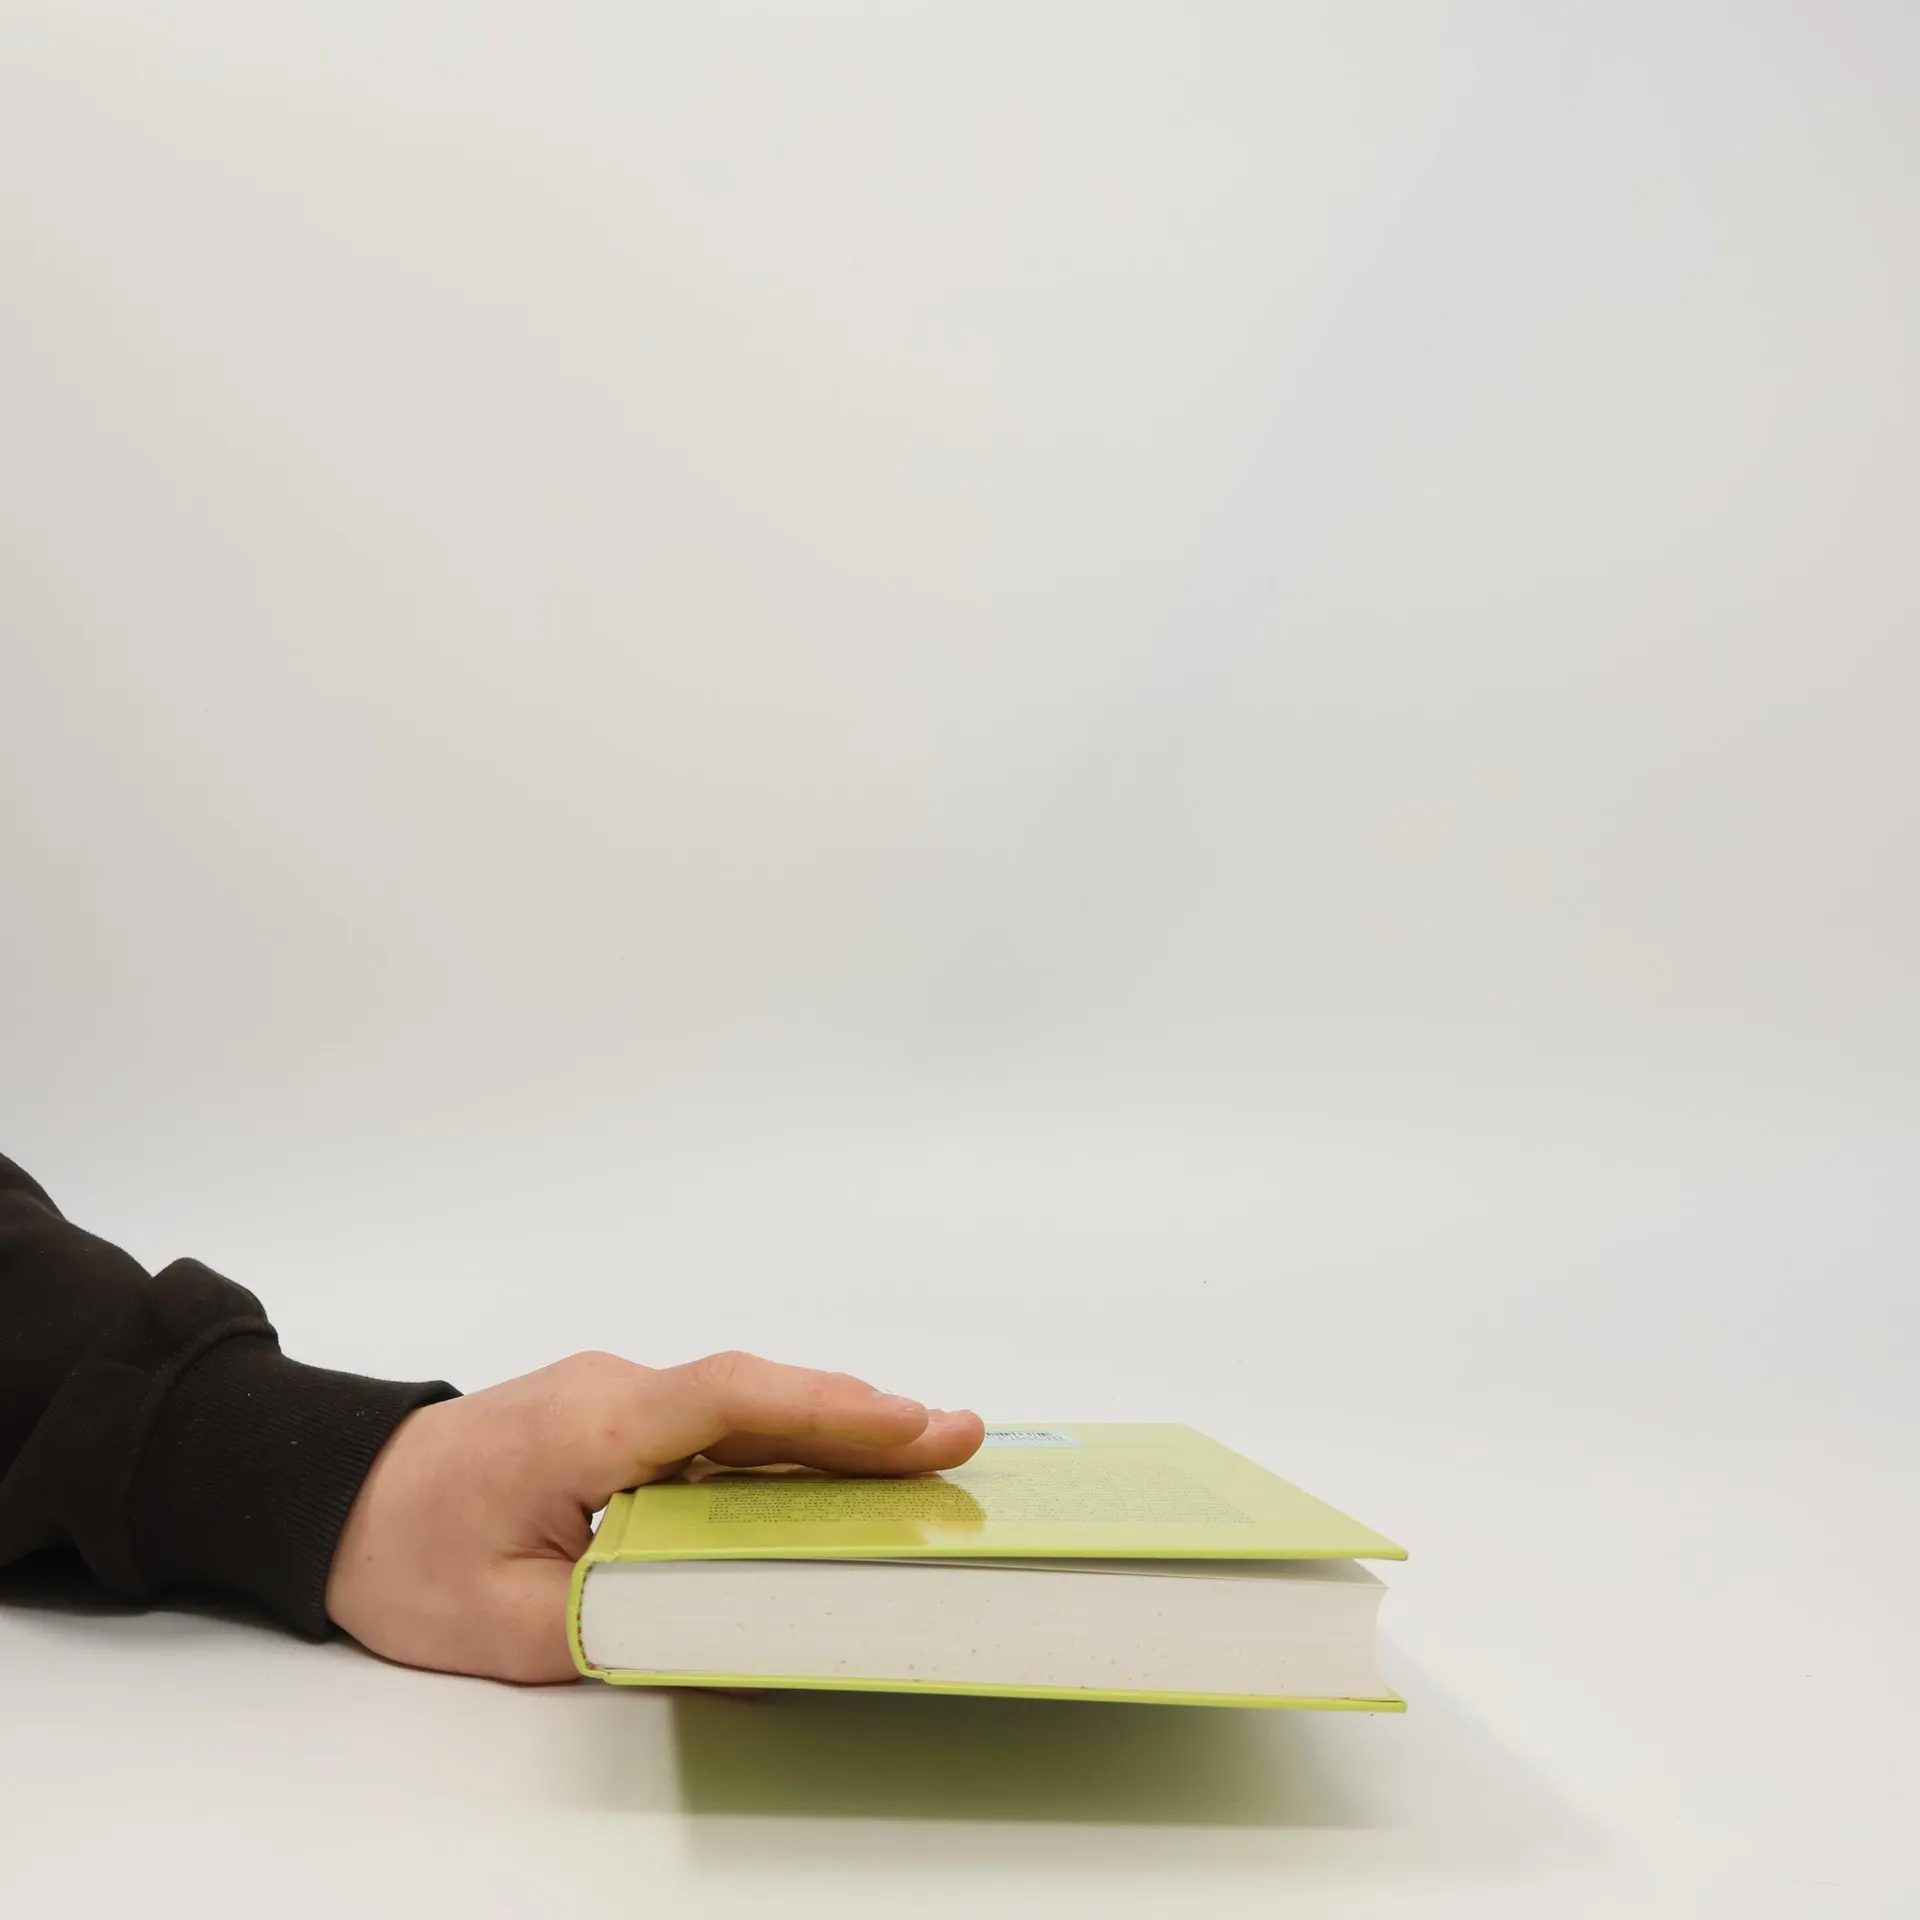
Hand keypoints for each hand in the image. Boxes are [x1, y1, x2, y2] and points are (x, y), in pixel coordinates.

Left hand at [323, 1351, 984, 1683]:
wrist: (330, 1496)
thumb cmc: (405, 1556)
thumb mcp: (516, 1629)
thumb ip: (631, 1634)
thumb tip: (746, 1654)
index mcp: (590, 1428)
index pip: (731, 1401)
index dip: (831, 1412)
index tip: (916, 1427)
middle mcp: (613, 1390)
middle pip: (758, 1392)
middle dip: (863, 1415)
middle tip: (960, 1439)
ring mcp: (616, 1394)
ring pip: (745, 1400)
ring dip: (834, 1423)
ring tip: (927, 1452)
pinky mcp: (618, 1413)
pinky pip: (719, 1417)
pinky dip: (787, 1436)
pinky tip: (839, 1465)